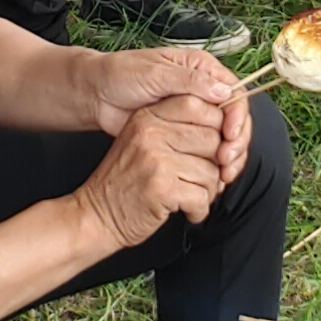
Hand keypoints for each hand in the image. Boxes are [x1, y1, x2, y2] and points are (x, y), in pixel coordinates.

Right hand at [75, 97, 231, 248]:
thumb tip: (223, 129)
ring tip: (186, 196)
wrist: (96, 215)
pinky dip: (199, 210)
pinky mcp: (162, 188)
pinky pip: (203, 197)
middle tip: (198, 179)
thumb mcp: (141, 141)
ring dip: (206, 191)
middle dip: (213, 164)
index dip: (215, 127)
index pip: (198, 104)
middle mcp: (151, 133)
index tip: (213, 146)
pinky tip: (185, 210)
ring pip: (212, 171)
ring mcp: (156, 160)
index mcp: (148, 117)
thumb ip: (175, 128)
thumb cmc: (123, 182)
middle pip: (212, 139)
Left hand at [89, 44, 249, 184]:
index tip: (230, 135)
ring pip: (225, 138)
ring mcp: (194, 115)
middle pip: (235, 119)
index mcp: (202, 70)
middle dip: (237, 142)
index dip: (238, 117)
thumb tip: (223, 92)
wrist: (97, 93)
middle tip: (227, 162)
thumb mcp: (154, 74)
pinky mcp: (183, 135)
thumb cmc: (121, 75)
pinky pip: (207, 151)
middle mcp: (204, 92)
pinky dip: (214, 166)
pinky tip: (213, 179)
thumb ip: (190, 82)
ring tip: (223, 175)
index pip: (235, 93)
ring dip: (230, 158)